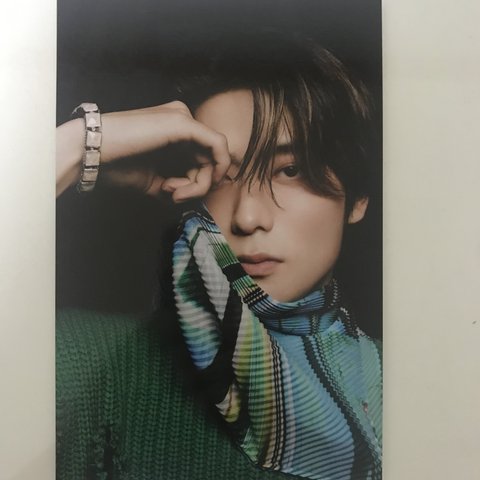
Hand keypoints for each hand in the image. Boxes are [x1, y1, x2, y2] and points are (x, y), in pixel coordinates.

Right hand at [56, 101, 230, 200]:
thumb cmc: (118, 166)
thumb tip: (197, 196)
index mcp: (175, 130)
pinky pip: (218, 146)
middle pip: (209, 159)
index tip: (179, 197)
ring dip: (198, 184)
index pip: (202, 159)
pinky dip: (214, 169)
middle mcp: (182, 119)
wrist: (94, 152)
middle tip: (174, 197)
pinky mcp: (184, 123)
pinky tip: (193, 185)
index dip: (199, 183)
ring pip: (214, 157)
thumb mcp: (155, 181)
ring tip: (171, 190)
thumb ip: (179, 185)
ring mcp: (183, 118)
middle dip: (198, 186)